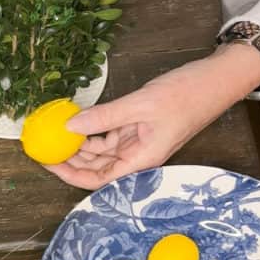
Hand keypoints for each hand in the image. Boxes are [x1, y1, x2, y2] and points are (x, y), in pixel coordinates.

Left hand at [45, 45, 259, 189]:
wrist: (216, 81)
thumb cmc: (186, 95)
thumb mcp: (139, 104)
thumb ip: (104, 117)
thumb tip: (71, 126)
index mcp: (141, 160)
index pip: (98, 179)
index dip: (70, 175)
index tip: (47, 164)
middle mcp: (138, 156)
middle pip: (96, 168)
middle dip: (69, 160)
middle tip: (43, 145)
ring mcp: (138, 143)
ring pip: (101, 151)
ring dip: (78, 144)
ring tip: (54, 132)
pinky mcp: (138, 128)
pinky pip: (109, 135)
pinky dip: (91, 129)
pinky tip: (75, 121)